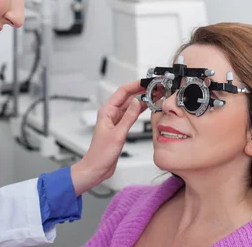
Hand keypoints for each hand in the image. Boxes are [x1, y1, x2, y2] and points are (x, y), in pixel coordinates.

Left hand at [71, 81, 146, 195]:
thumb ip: (128, 117)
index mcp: (107, 111)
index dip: (135, 85)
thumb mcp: (117, 134)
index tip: (147, 82)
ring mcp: (115, 120)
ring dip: (142, 100)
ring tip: (154, 95)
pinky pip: (131, 115)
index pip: (123, 92)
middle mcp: (111, 114)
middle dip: (141, 91)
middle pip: (127, 97)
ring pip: (130, 105)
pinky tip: (147, 108)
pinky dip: (140, 110)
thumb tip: (137, 102)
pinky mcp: (120, 128)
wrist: (96, 168)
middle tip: (155, 88)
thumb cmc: (100, 154)